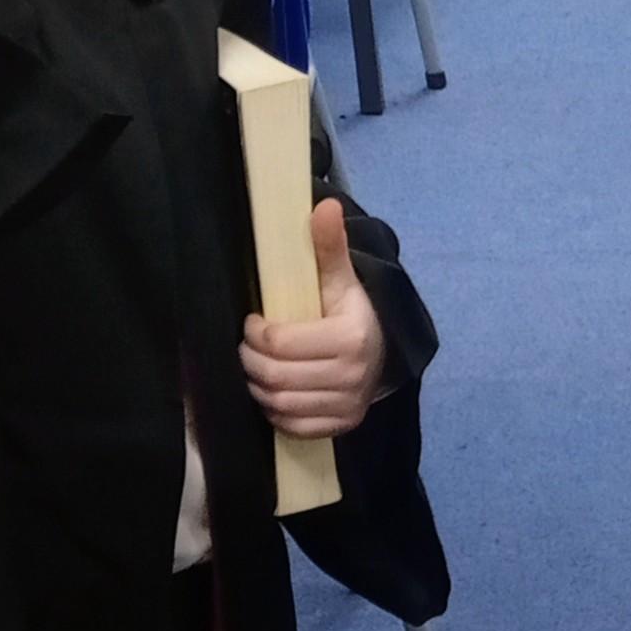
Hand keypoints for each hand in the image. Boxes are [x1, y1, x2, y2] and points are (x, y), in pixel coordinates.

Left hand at [241, 196, 388, 433]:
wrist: (381, 356)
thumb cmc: (348, 314)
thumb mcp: (339, 280)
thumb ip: (329, 246)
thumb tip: (325, 205)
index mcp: (351, 337)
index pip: (281, 343)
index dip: (256, 332)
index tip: (255, 322)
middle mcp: (353, 376)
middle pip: (275, 376)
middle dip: (251, 359)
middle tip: (249, 346)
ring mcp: (347, 406)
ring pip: (277, 403)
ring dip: (257, 385)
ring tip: (257, 367)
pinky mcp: (340, 425)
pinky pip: (290, 425)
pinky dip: (274, 411)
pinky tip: (274, 391)